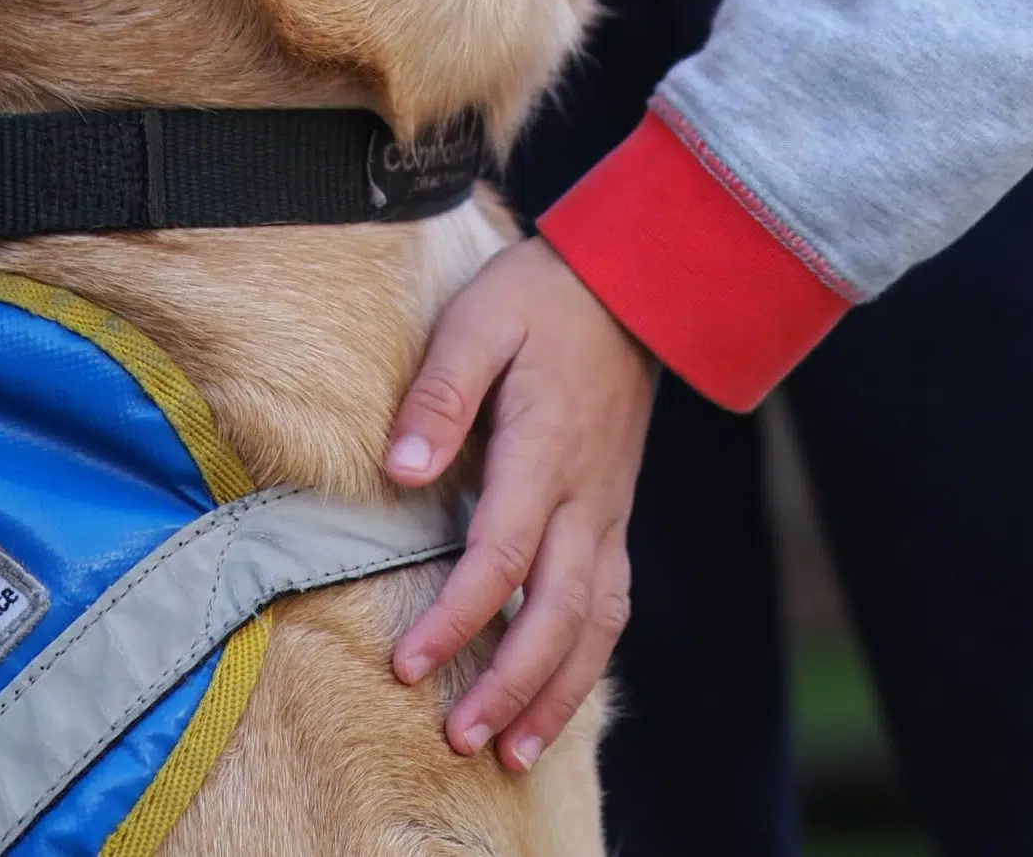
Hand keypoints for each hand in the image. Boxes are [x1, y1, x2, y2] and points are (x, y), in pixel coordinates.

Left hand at [382, 236, 655, 771]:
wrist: (633, 281)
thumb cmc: (542, 296)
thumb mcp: (479, 319)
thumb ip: (441, 394)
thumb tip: (399, 470)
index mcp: (545, 449)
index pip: (501, 557)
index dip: (456, 618)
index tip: (409, 665)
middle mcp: (586, 494)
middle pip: (556, 612)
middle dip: (510, 684)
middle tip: (462, 739)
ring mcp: (609, 507)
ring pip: (595, 622)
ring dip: (558, 692)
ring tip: (516, 752)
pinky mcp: (616, 511)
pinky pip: (611, 601)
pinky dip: (589, 658)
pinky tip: (560, 692)